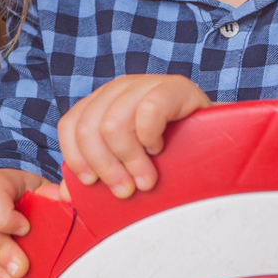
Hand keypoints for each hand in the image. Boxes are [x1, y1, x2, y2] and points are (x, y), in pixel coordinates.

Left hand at [57, 74, 209, 198]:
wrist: (216, 143)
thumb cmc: (167, 157)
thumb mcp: (126, 167)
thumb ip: (94, 177)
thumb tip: (61, 193)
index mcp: (101, 103)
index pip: (70, 125)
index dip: (76, 157)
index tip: (92, 184)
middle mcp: (119, 89)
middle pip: (89, 128)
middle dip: (105, 166)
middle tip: (126, 189)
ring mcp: (145, 84)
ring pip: (113, 123)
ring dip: (130, 160)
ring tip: (146, 178)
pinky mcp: (174, 87)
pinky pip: (148, 110)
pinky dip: (150, 136)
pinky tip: (160, 148)